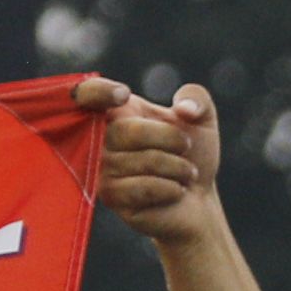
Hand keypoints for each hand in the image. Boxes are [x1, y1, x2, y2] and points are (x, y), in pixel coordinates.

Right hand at [76, 76, 227, 251]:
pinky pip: (143, 188)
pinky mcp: (110, 197)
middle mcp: (99, 138)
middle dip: (169, 138)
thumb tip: (183, 109)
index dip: (97, 92)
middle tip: (186, 147)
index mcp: (117, 112)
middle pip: (126, 131)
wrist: (198, 198)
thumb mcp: (202, 118)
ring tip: (185, 173)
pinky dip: (171, 188)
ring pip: (141, 161)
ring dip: (177, 167)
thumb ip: (196, 97)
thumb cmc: (194, 155)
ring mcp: (101, 169)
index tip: (122, 95)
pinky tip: (175, 191)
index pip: (88, 95)